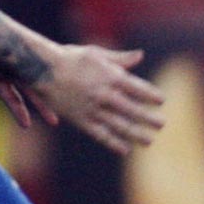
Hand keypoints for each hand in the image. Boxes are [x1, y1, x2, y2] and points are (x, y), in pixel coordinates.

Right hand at [31, 43, 165, 155]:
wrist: (41, 70)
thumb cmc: (70, 58)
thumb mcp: (97, 53)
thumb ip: (120, 59)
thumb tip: (140, 56)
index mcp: (111, 76)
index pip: (138, 89)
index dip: (151, 96)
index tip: (161, 101)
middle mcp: (104, 94)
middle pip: (133, 110)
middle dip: (149, 119)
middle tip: (162, 124)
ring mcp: (93, 109)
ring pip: (119, 125)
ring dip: (136, 134)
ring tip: (150, 141)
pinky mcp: (81, 120)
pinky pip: (100, 135)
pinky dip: (114, 143)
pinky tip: (125, 149)